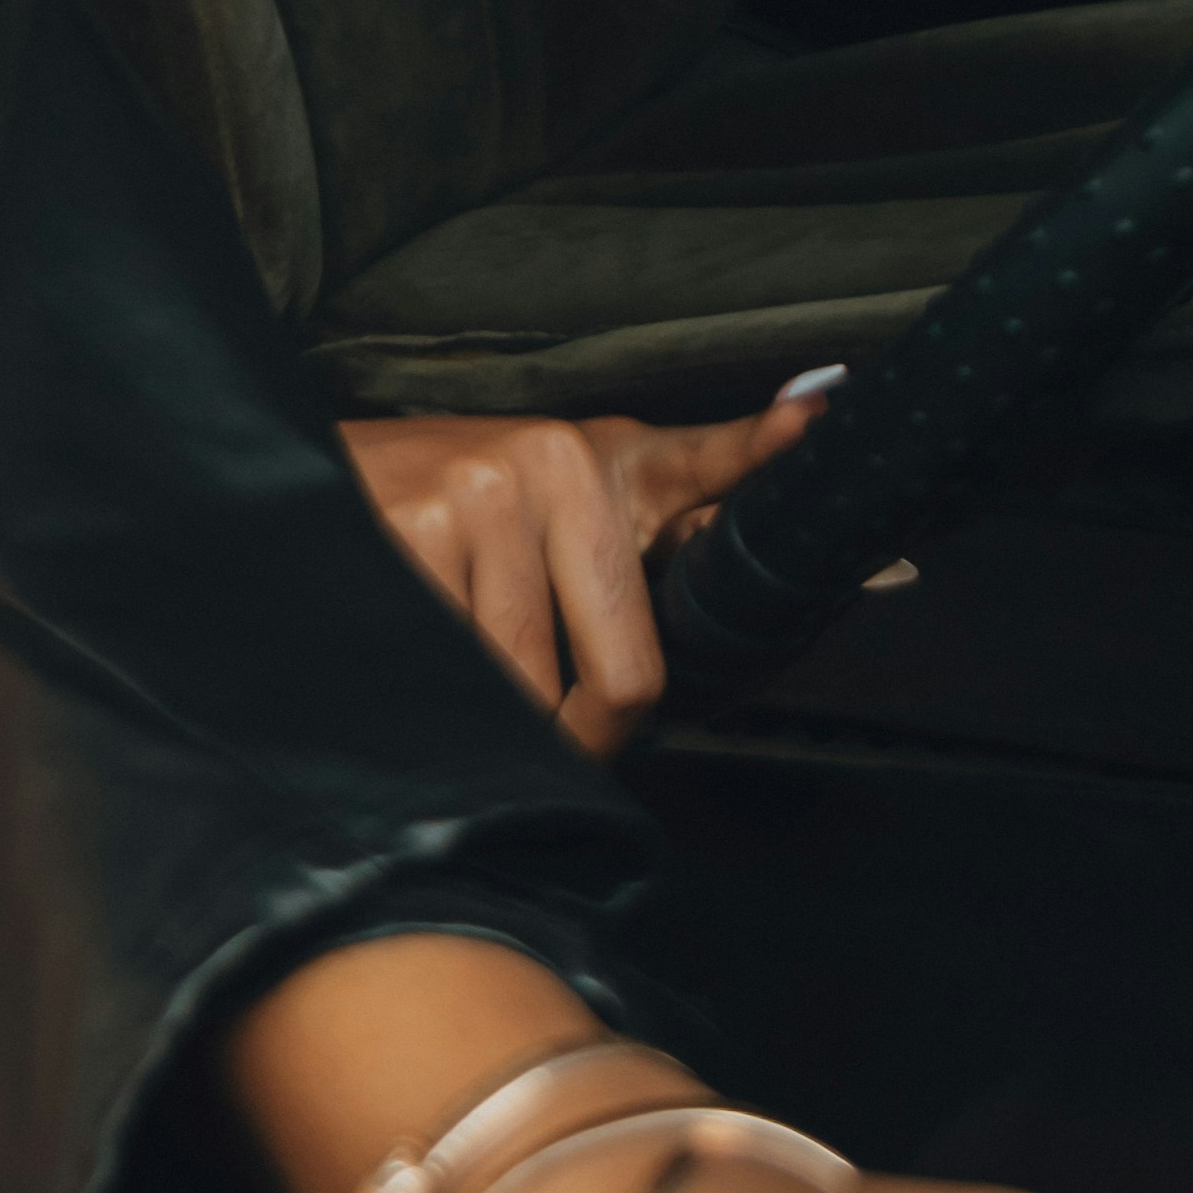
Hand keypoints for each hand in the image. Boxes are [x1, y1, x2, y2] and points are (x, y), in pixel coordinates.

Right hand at [339, 398, 817, 756]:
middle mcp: (554, 462)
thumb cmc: (479, 492)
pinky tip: (426, 670)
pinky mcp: (409, 527)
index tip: (830, 444)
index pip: (713, 475)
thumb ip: (706, 501)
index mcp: (612, 456)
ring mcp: (479, 494)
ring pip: (529, 683)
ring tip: (477, 694)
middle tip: (565, 748)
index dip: (770, 455)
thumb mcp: (593, 481)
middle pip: (620, 671)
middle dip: (590, 736)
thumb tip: (870, 523)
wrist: (322, 469)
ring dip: (508, 724)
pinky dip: (448, 702)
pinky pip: (459, 669)